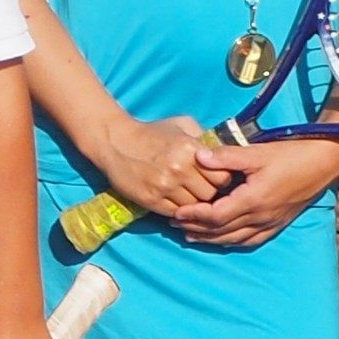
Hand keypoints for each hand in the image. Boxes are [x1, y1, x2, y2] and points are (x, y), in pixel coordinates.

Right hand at [80, 113, 218, 214]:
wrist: (115, 142)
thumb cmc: (151, 133)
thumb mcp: (181, 125)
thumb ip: (204, 138)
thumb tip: (224, 155)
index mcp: (190, 149)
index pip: (223, 177)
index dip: (221, 178)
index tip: (214, 177)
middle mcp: (179, 169)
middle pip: (210, 194)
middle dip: (208, 192)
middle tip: (201, 187)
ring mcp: (165, 186)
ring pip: (195, 206)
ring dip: (193, 202)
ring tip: (186, 193)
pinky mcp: (151, 200)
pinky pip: (176, 213)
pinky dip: (178, 209)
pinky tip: (174, 199)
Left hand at [173, 135, 338, 248]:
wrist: (323, 162)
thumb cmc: (290, 154)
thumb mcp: (256, 152)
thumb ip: (226, 156)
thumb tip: (198, 156)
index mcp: (252, 200)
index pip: (215, 216)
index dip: (193, 216)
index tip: (175, 213)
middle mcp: (261, 216)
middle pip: (222, 231)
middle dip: (197, 229)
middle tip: (175, 225)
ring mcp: (271, 222)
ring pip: (236, 238)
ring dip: (212, 238)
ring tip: (192, 235)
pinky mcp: (279, 222)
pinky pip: (252, 239)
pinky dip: (233, 241)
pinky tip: (224, 238)